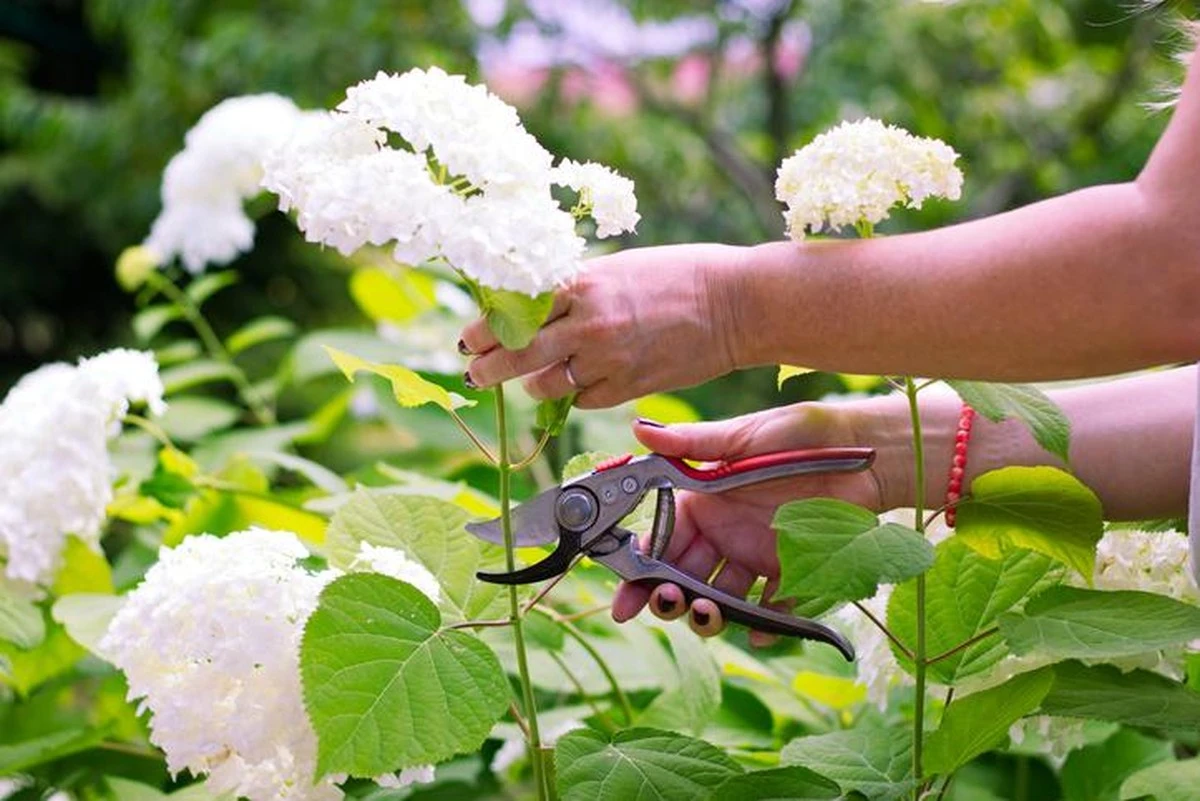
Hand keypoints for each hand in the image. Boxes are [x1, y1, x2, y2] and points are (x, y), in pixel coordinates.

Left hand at [460, 244, 746, 407]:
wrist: (735, 304)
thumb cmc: (679, 275)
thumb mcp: (618, 269)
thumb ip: (576, 289)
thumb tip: (535, 307)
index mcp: (582, 283)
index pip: (514, 309)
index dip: (485, 326)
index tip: (471, 337)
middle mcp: (588, 322)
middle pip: (516, 353)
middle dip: (488, 367)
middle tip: (475, 371)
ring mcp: (607, 358)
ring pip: (544, 385)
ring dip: (534, 384)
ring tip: (535, 377)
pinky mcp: (628, 386)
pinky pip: (582, 400)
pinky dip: (576, 394)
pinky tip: (582, 381)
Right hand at [611, 401, 897, 643]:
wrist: (863, 451)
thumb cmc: (800, 435)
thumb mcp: (742, 438)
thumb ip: (691, 444)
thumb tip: (637, 428)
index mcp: (705, 501)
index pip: (661, 540)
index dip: (639, 568)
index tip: (624, 595)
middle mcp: (725, 532)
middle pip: (684, 576)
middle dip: (668, 596)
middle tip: (667, 603)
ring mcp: (756, 556)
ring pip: (720, 597)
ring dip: (707, 613)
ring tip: (708, 612)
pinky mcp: (792, 574)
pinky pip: (771, 609)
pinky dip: (762, 626)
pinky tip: (756, 631)